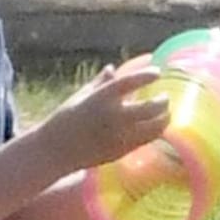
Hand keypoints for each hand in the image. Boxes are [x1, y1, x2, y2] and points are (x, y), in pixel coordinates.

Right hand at [36, 64, 170, 173]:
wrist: (53, 152)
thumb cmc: (64, 119)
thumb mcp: (80, 96)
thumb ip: (100, 82)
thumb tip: (112, 68)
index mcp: (101, 98)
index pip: (131, 82)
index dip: (147, 76)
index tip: (157, 72)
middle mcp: (113, 116)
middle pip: (151, 107)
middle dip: (163, 101)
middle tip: (166, 96)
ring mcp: (119, 136)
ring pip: (154, 127)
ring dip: (164, 118)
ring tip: (166, 112)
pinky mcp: (121, 151)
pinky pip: (147, 140)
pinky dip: (155, 132)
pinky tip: (156, 127)